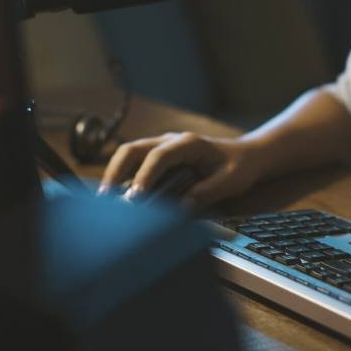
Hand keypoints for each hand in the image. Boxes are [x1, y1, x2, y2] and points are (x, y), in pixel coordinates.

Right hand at [98, 132, 260, 207]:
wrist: (246, 155)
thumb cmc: (239, 167)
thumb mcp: (230, 181)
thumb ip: (206, 193)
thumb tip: (179, 209)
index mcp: (189, 144)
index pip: (159, 156)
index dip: (145, 176)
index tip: (134, 198)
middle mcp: (171, 141)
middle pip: (134, 149)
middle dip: (116, 171)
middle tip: (105, 199)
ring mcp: (163, 147)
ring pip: (130, 154)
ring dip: (115, 175)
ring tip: (104, 203)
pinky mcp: (160, 158)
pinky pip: (136, 164)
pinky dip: (123, 178)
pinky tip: (118, 199)